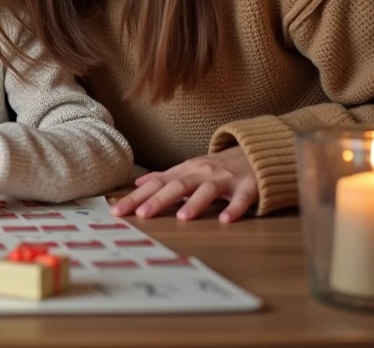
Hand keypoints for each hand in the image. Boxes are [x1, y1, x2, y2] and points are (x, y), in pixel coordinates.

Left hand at [110, 146, 257, 222]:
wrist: (256, 153)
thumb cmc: (218, 166)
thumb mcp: (189, 168)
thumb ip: (166, 176)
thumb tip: (139, 182)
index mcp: (185, 170)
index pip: (155, 184)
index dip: (136, 197)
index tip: (117, 211)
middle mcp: (201, 172)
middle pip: (177, 186)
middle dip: (158, 200)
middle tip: (141, 215)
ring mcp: (225, 179)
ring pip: (207, 190)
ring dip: (195, 203)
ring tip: (182, 217)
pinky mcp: (247, 186)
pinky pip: (241, 198)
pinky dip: (234, 208)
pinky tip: (226, 220)